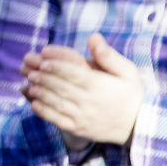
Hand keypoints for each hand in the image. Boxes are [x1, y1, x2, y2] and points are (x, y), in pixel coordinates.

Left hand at [21, 33, 142, 145]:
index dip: (57, 65)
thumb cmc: (129, 94)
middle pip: (61, 87)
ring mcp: (82, 117)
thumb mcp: (127, 72)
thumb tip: (93, 37)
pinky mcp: (78, 128)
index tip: (43, 58)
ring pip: (57, 103)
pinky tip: (34, 102)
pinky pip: (57, 120)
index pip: (74, 74)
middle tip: (30, 69)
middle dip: (44, 77)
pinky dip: (44, 112)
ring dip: (41, 93)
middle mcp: (89, 102)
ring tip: (29, 82)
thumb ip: (108, 55)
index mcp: (99, 86)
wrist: (136, 125)